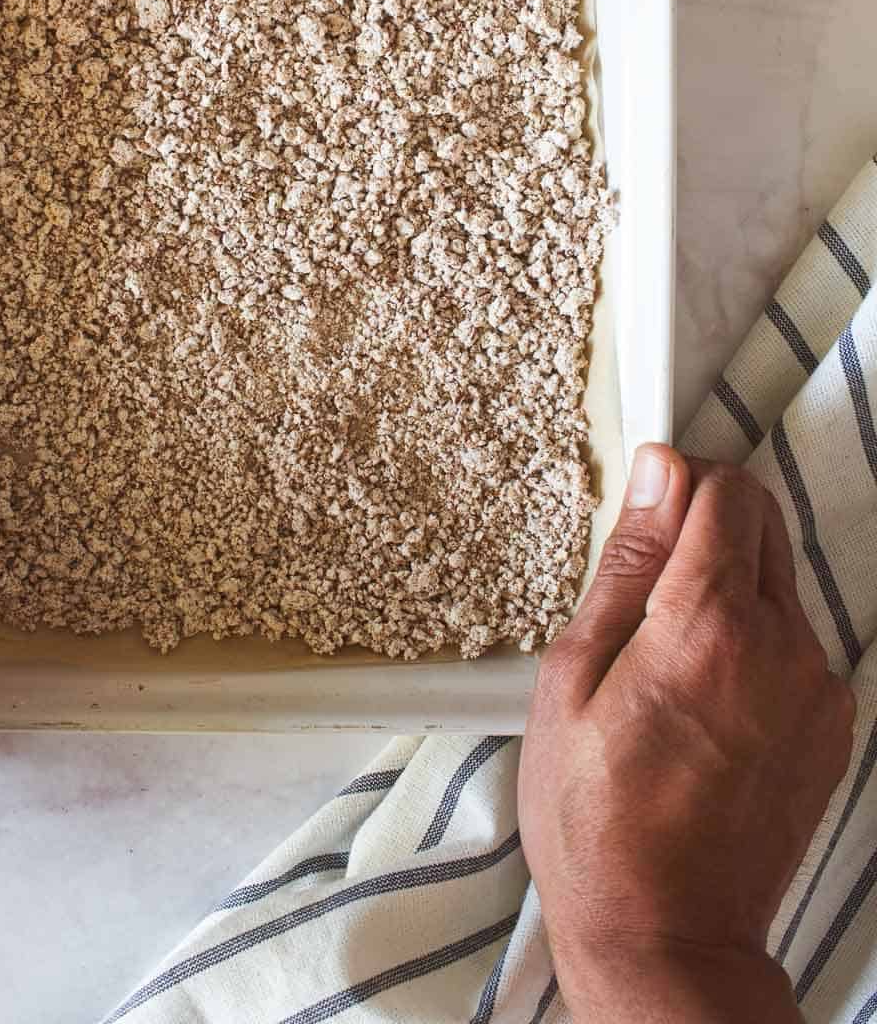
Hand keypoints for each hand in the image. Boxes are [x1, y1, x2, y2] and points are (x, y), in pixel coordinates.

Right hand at [520, 445, 855, 1023]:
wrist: (666, 931)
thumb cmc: (594, 812)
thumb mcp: (574, 673)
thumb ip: (628, 563)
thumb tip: (658, 473)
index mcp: (710, 624)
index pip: (727, 490)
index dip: (680, 483)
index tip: (643, 510)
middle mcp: (783, 645)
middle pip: (762, 524)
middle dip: (705, 527)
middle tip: (645, 586)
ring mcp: (817, 689)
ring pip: (779, 582)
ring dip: (729, 587)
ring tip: (667, 658)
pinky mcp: (831, 725)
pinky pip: (796, 642)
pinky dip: (754, 642)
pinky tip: (704, 697)